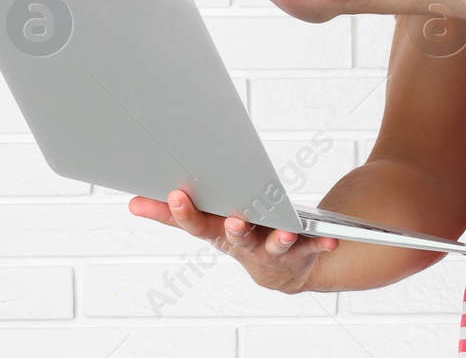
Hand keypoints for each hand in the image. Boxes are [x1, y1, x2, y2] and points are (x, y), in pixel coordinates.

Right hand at [128, 188, 338, 294]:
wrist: (283, 270)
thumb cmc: (241, 236)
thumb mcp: (207, 224)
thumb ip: (172, 214)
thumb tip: (133, 202)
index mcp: (218, 232)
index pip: (196, 223)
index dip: (183, 212)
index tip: (176, 194)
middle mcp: (244, 244)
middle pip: (237, 236)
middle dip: (235, 228)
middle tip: (234, 220)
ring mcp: (272, 250)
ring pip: (274, 245)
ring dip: (279, 239)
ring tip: (285, 232)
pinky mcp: (301, 251)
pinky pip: (312, 246)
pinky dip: (321, 243)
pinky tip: (332, 240)